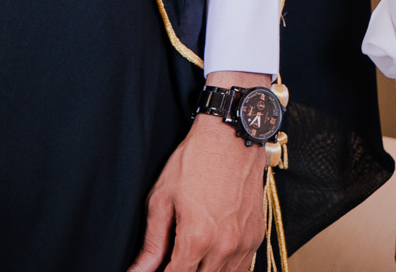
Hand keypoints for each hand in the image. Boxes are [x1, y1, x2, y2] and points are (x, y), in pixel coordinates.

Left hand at [127, 72, 270, 271]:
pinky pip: (242, 268)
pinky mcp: (256, 236)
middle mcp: (224, 246)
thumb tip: (138, 271)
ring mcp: (243, 243)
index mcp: (197, 238)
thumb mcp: (162, 198)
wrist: (232, 136)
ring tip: (189, 259)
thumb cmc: (196, 160)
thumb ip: (152, 242)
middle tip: (170, 261)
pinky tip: (210, 259)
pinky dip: (224, 269)